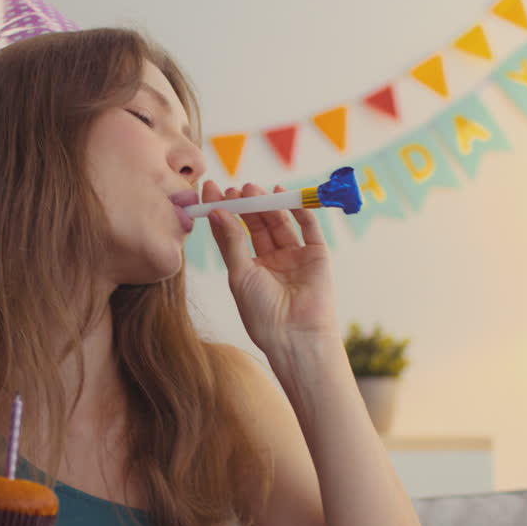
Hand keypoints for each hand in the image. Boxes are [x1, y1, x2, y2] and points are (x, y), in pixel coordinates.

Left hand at [201, 180, 339, 352]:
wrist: (297, 337)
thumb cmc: (263, 314)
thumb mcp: (240, 275)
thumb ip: (231, 242)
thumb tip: (217, 211)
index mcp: (249, 268)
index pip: (233, 233)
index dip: (223, 211)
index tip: (209, 190)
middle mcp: (271, 260)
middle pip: (256, 224)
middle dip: (245, 204)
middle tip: (234, 188)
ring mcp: (295, 256)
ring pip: (279, 222)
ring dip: (267, 203)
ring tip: (252, 188)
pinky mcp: (316, 255)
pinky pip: (308, 227)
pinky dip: (299, 209)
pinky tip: (283, 193)